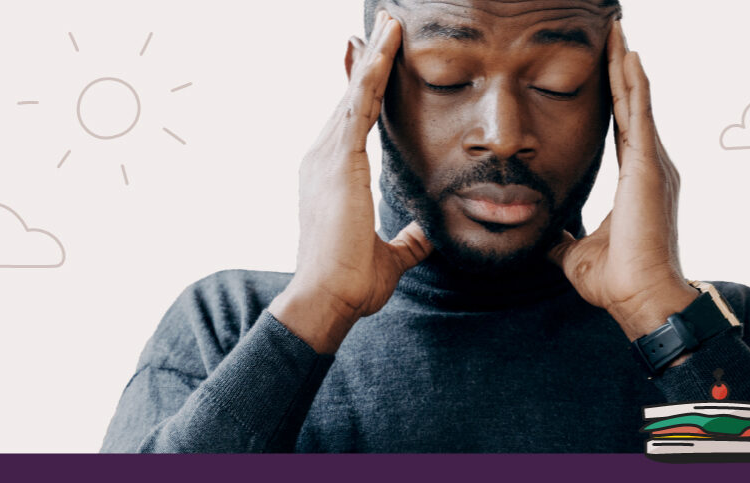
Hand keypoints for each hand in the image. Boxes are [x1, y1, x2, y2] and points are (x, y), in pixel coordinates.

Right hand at [269, 12, 432, 353]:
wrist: (327, 298)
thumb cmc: (350, 282)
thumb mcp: (390, 255)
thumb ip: (409, 239)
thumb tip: (428, 235)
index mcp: (331, 175)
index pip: (350, 121)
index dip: (363, 88)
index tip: (373, 60)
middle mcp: (322, 157)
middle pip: (351, 97)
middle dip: (369, 59)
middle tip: (385, 24)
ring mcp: (326, 155)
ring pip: (356, 91)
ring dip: (375, 54)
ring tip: (391, 21)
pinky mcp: (340, 158)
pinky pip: (360, 102)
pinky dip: (374, 70)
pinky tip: (387, 44)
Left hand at [548, 20, 696, 341]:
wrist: (639, 298)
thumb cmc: (616, 280)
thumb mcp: (576, 253)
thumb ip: (563, 238)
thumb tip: (545, 237)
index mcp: (636, 179)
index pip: (621, 125)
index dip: (614, 94)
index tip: (607, 66)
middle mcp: (650, 165)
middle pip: (632, 104)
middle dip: (622, 68)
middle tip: (615, 34)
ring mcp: (653, 163)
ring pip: (637, 101)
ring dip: (626, 66)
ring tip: (619, 33)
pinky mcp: (649, 167)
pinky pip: (639, 114)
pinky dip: (633, 84)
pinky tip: (628, 57)